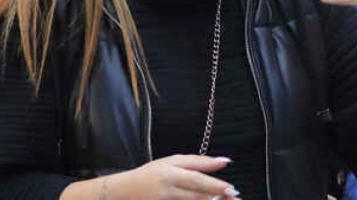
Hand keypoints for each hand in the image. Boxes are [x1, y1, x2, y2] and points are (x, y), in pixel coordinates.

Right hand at [107, 155, 238, 198]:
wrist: (123, 192)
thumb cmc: (151, 174)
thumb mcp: (171, 162)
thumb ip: (197, 162)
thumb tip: (223, 162)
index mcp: (170, 171)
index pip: (195, 175)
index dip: (213, 179)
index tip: (229, 181)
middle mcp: (168, 187)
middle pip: (195, 191)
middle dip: (215, 193)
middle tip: (233, 194)